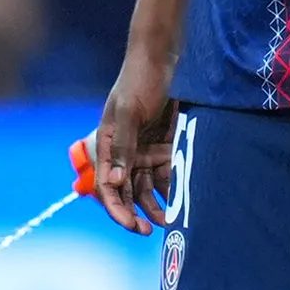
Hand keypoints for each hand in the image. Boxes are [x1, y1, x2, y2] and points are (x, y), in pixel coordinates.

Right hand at [90, 40, 181, 233]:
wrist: (164, 58)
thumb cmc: (140, 79)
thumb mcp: (129, 111)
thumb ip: (123, 145)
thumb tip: (116, 181)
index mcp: (106, 145)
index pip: (106, 185)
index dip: (116, 208)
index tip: (129, 224)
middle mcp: (123, 153)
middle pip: (125, 192)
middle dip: (134, 213)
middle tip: (149, 231)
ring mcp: (143, 151)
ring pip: (147, 188)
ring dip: (155, 206)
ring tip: (170, 223)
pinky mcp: (164, 147)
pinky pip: (167, 174)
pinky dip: (173, 189)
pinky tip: (183, 202)